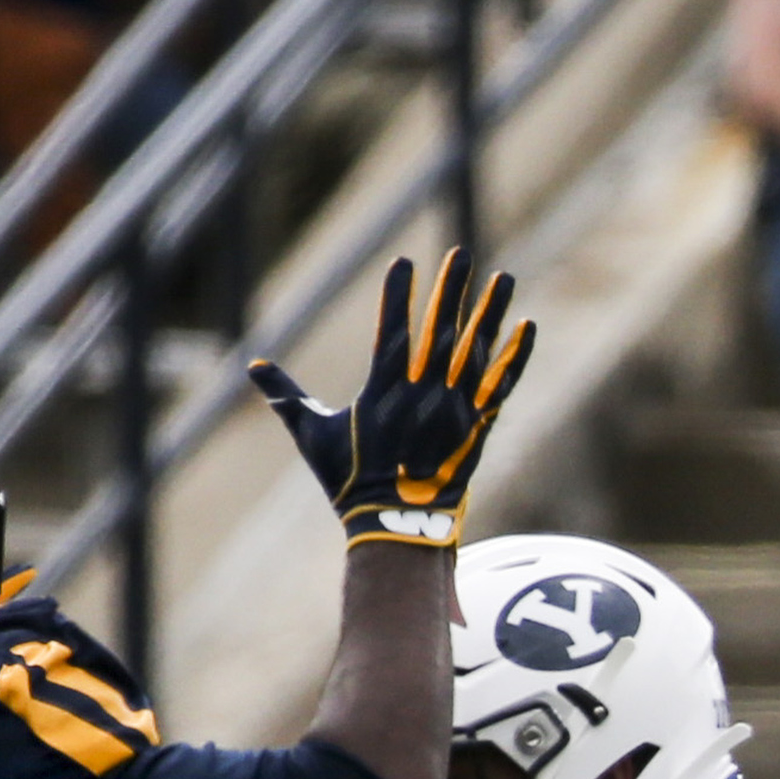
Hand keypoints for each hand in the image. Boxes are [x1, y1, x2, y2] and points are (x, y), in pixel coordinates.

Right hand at [251, 250, 530, 547]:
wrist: (397, 526)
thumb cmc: (351, 482)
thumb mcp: (313, 436)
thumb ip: (287, 396)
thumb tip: (253, 368)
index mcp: (383, 392)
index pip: (393, 333)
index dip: (397, 297)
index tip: (403, 262)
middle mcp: (423, 395)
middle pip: (441, 332)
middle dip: (450, 290)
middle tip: (461, 253)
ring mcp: (454, 409)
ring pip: (476, 351)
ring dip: (491, 312)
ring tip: (505, 277)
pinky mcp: (477, 424)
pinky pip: (500, 384)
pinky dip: (514, 357)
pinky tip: (526, 328)